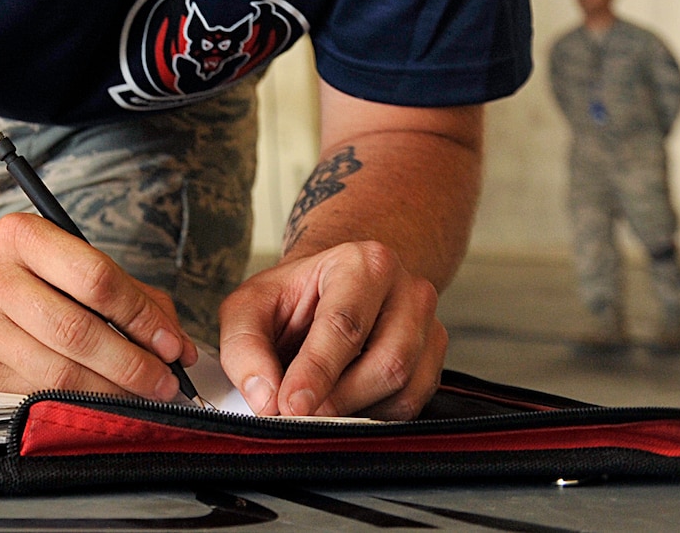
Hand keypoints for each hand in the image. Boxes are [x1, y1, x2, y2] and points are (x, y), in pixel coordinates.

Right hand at [0, 213, 192, 400]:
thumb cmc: (25, 277)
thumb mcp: (67, 260)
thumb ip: (128, 293)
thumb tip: (176, 344)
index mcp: (20, 236)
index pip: (95, 278)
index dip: (141, 316)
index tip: (170, 343)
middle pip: (77, 330)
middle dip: (132, 364)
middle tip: (164, 381)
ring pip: (59, 374)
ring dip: (112, 392)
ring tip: (142, 396)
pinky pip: (39, 396)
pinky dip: (79, 406)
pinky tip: (102, 403)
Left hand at [217, 240, 444, 419]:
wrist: (332, 288)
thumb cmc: (294, 297)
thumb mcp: (250, 306)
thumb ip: (245, 345)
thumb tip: (265, 397)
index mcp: (363, 263)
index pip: (344, 325)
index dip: (316, 372)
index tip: (291, 406)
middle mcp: (407, 290)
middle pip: (386, 362)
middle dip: (337, 399)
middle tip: (299, 413)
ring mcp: (429, 326)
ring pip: (404, 389)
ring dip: (355, 411)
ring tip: (318, 403)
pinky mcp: (434, 359)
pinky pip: (412, 404)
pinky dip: (374, 415)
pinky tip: (346, 402)